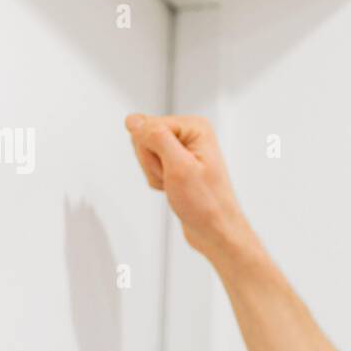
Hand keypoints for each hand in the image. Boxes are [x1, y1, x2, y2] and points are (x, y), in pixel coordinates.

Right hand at [125, 114, 251, 263]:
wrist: (215, 230)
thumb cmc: (206, 204)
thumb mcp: (179, 167)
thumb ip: (156, 137)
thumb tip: (134, 120)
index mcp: (195, 127)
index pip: (148, 126)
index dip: (152, 153)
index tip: (171, 169)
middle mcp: (190, 134)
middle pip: (145, 138)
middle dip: (152, 164)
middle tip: (174, 179)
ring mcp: (183, 149)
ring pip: (146, 154)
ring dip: (155, 174)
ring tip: (175, 185)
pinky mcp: (177, 163)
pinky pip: (151, 166)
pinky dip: (157, 181)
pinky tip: (173, 189)